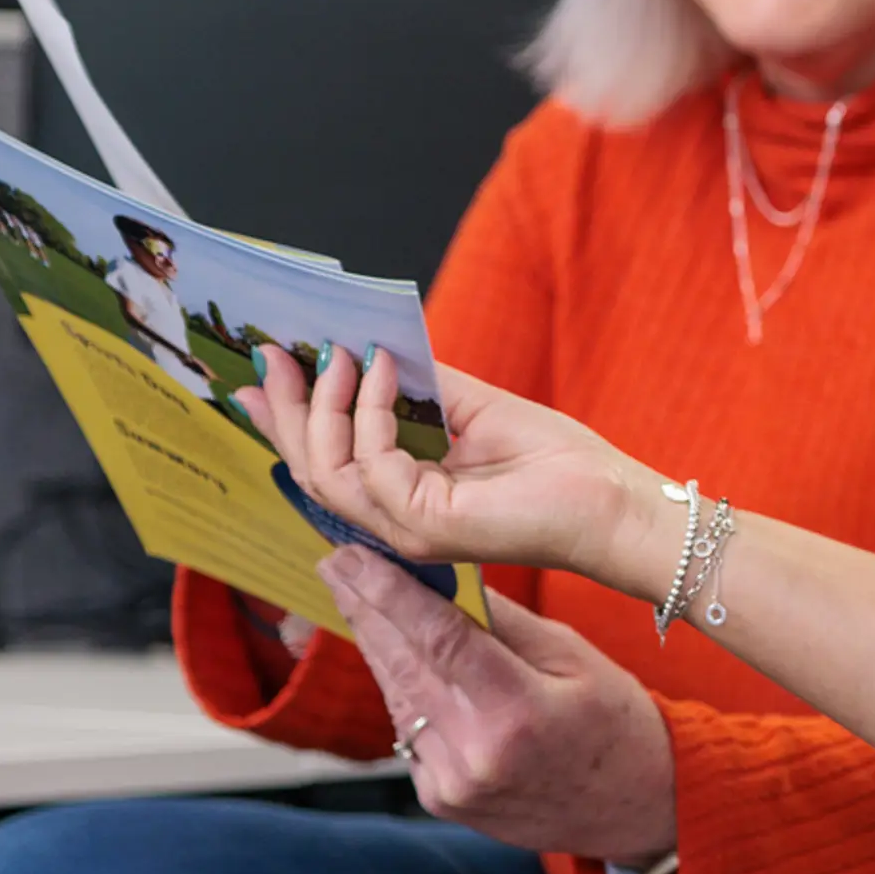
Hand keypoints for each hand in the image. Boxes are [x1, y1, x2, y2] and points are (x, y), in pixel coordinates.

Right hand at [242, 344, 666, 599]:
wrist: (611, 500)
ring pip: (328, 470)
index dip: (285, 417)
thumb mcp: (473, 410)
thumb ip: (421, 386)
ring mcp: (407, 527)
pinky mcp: (428, 525)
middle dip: (287, 408)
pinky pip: (375, 462)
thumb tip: (370, 346)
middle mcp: (395, 518)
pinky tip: (387, 369)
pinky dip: (373, 409)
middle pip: (310, 468)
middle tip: (273, 352)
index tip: (263, 366)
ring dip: (326, 404)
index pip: (323, 461)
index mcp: (402, 496)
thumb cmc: (557, 462)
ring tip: (338, 353)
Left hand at [318, 549, 678, 861]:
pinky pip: (407, 729)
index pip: (438, 638)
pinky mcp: (439, 799)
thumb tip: (444, 575)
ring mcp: (451, 784)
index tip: (355, 556)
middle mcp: (475, 755)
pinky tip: (393, 653)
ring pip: (396, 696)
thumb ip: (504, 621)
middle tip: (335, 563)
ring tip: (354, 596)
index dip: (389, 592)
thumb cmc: (617, 725)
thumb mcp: (574, 657)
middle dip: (365, 609)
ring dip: (374, 644)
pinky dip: (400, 686)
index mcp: (517, 713)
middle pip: (402, 665)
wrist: (635, 808)